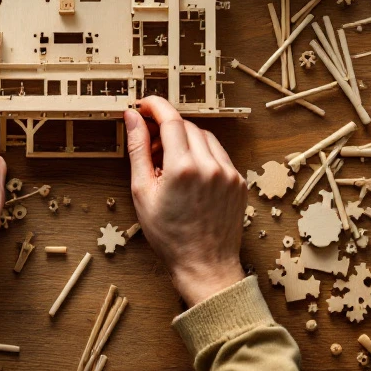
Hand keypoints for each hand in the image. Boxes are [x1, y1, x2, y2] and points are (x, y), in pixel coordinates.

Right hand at [124, 96, 246, 306]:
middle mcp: (210, 166)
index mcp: (183, 168)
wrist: (205, 266)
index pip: (170, 119)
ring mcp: (229, 173)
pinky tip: (190, 175)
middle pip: (186, 127)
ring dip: (186, 141)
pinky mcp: (239, 181)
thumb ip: (138, 149)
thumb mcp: (142, 192)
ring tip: (171, 164)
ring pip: (205, 137)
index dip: (155, 106)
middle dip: (167, 128)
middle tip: (152, 148)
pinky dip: (203, 155)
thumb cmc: (169, 235)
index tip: (143, 104)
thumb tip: (132, 117)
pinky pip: (219, 154)